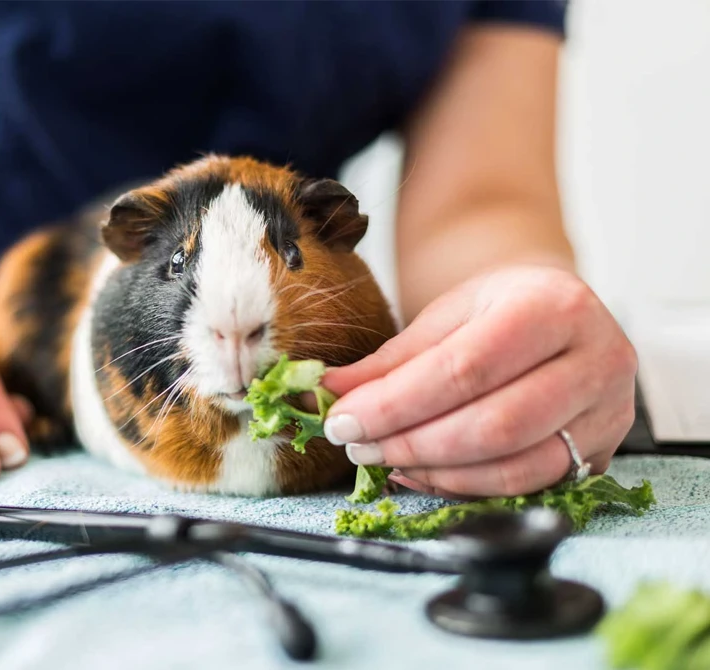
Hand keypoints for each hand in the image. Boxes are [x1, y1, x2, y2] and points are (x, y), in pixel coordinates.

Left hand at [320, 265, 637, 498]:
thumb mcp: (445, 317)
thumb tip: (327, 393)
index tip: (343, 420)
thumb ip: (390, 361)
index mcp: (552, 307)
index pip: (464, 369)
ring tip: (385, 460)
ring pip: (515, 466)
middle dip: (412, 444)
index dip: (395, 404)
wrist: (559, 311)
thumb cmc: (500, 308)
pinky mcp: (602, 452)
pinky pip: (528, 486)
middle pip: (494, 425)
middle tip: (358, 447)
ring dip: (435, 472)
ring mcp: (608, 411)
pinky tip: (423, 473)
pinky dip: (465, 486)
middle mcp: (596, 359)